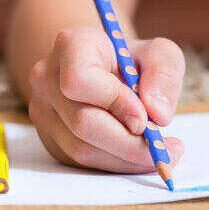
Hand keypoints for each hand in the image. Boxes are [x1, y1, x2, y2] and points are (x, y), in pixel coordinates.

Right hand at [27, 26, 184, 171]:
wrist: (104, 71)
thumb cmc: (132, 60)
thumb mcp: (159, 53)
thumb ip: (164, 74)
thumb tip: (158, 114)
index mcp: (72, 45)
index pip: (80, 78)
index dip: (115, 102)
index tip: (146, 117)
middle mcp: (48, 77)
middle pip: (83, 122)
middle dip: (129, 143)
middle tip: (165, 149)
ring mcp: (43, 111)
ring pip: (82, 149)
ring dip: (126, 159)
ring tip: (159, 153)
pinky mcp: (50, 139)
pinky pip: (82, 162)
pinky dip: (116, 164)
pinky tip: (137, 155)